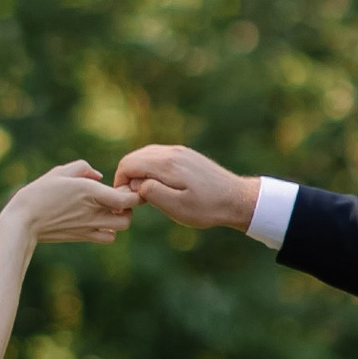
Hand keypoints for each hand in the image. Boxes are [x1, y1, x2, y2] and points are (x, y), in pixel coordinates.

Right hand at [5, 162, 137, 244]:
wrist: (23, 221)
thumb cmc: (39, 193)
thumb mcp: (59, 172)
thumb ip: (83, 168)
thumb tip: (98, 175)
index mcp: (90, 192)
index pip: (126, 200)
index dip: (133, 194)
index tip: (125, 187)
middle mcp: (93, 212)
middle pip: (128, 217)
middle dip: (128, 207)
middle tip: (117, 199)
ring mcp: (89, 227)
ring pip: (120, 228)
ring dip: (119, 219)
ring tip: (108, 210)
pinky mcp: (83, 237)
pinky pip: (107, 238)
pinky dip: (108, 231)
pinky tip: (97, 221)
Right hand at [112, 142, 257, 233]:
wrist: (237, 198)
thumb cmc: (208, 208)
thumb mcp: (177, 208)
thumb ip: (152, 193)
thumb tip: (135, 183)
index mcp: (167, 164)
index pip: (128, 164)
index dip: (120, 182)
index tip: (127, 201)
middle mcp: (171, 152)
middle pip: (134, 157)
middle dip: (127, 177)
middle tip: (135, 199)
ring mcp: (180, 151)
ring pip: (145, 155)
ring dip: (139, 173)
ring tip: (146, 194)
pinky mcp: (186, 154)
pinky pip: (158, 156)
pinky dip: (151, 169)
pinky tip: (160, 186)